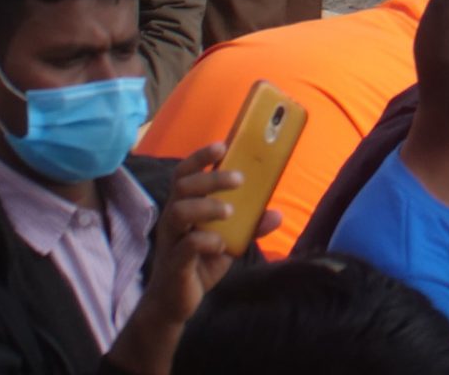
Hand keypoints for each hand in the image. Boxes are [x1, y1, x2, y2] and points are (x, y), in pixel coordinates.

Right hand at [107, 142, 279, 372]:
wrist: (175, 302)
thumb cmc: (199, 262)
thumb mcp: (229, 241)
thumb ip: (249, 226)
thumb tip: (277, 214)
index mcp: (184, 207)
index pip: (185, 173)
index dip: (200, 157)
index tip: (222, 145)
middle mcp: (173, 219)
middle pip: (183, 186)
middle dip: (211, 178)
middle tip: (238, 179)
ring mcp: (171, 241)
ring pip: (178, 211)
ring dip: (206, 206)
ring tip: (230, 211)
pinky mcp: (174, 264)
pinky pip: (184, 246)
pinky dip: (205, 241)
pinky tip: (220, 245)